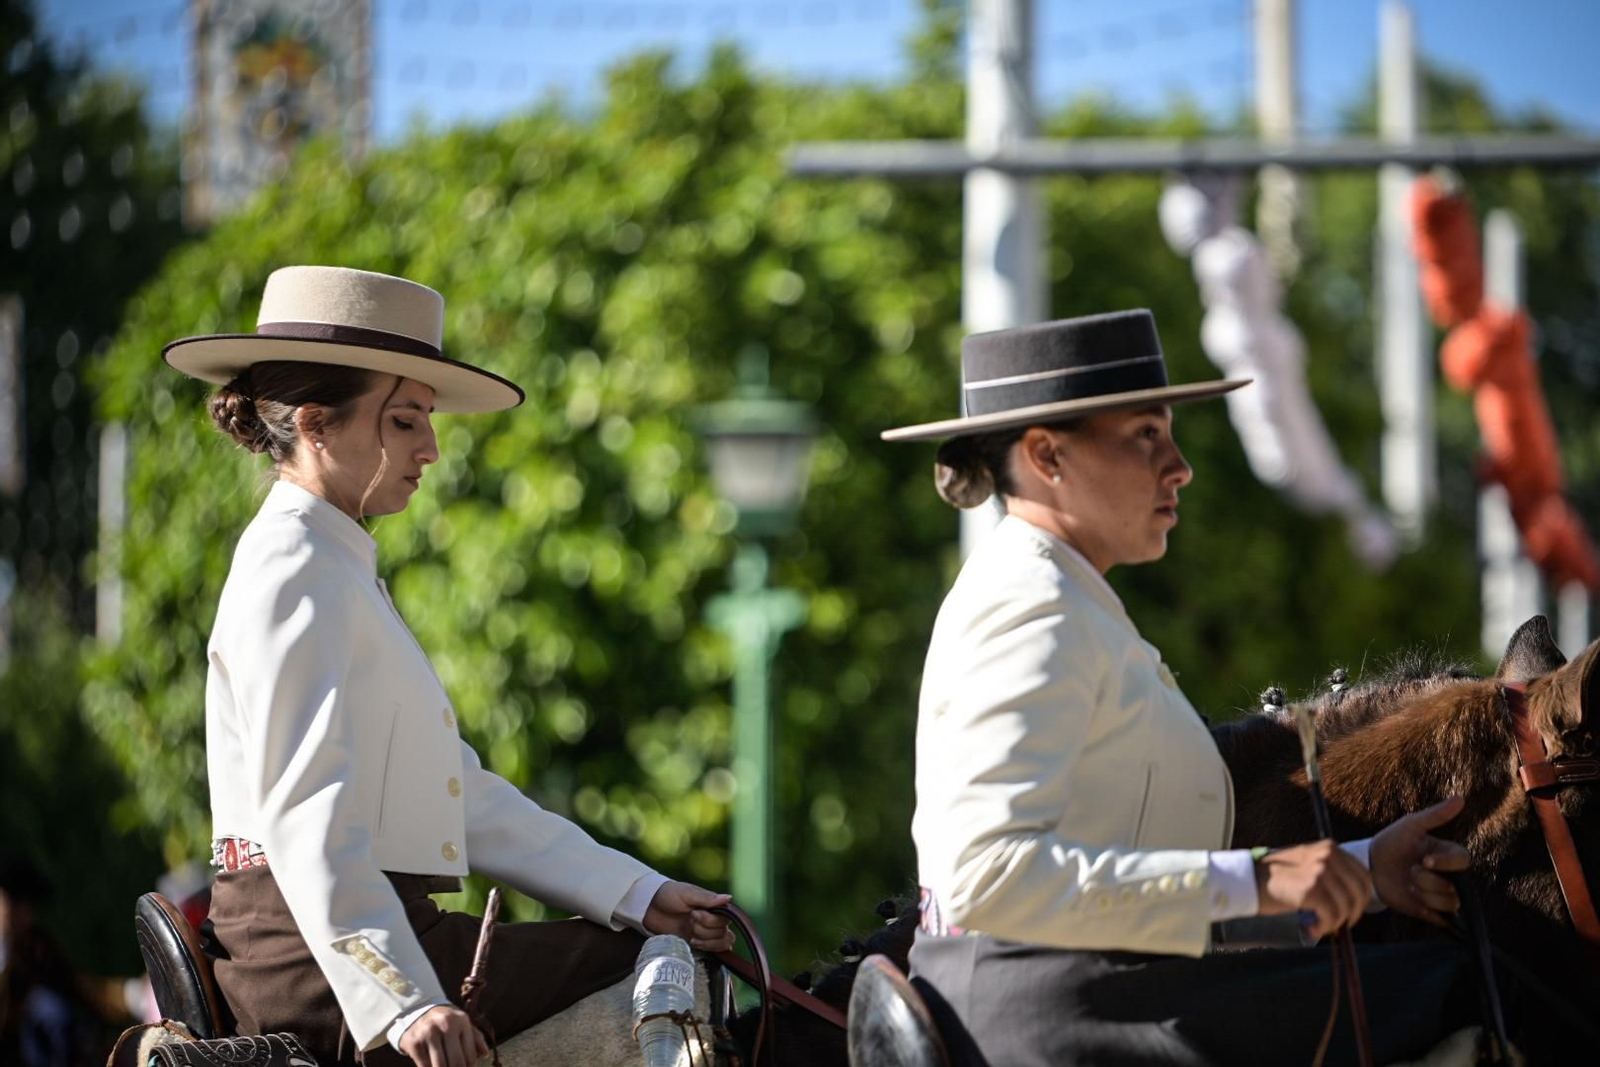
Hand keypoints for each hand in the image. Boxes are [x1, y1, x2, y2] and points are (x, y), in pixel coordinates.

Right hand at [398, 1004, 487, 1066]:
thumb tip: (485, 1053)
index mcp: (461, 1020)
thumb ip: (475, 1038)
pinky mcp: (414, 1043)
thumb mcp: (462, 1023)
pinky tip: (433, 1066)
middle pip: (456, 1063)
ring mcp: (428, 1033)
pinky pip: (424, 1066)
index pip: (470, 1055)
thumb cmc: (445, 1020)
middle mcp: (445, 1025)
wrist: (418, 1009)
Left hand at [643, 881, 734, 951]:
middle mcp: (713, 919)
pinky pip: (713, 950)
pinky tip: (692, 941)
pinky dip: (706, 948)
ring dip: (706, 940)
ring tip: (691, 932)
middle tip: (689, 920)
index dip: (712, 920)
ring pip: (722, 943)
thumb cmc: (668, 895)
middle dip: (705, 929)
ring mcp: (706, 932)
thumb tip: (729, 898)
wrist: (649, 907)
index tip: (694, 914)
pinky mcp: (698, 942)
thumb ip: (707, 898)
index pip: (726, 918)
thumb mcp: (686, 893)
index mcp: (712, 905)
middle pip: (724, 932)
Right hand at [1254, 839, 1371, 940]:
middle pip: (1360, 892)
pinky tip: (1312, 928)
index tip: (1350, 911)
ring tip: (1319, 926)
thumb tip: (1352, 900)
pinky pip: (1332, 916)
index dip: (1362, 898)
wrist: (1247, 878)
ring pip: (1346, 907)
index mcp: (1330, 847)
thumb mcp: (1307, 864)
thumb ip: (1331, 873)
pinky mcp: (1310, 890)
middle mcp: (1328, 856)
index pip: (1364, 876)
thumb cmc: (1275, 876)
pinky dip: (1324, 927)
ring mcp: (1320, 872)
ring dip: (1336, 922)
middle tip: (1338, 924)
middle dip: (1352, 913)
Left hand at [1370, 795, 1470, 926]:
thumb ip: (1436, 815)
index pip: (1463, 860)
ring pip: (1450, 903)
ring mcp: (1441, 894)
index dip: (1446, 863)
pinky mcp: (1432, 912)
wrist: (1370, 866)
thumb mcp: (1411, 825)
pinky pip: (1443, 919)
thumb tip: (1461, 798)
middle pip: (1454, 885)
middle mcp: (1449, 876)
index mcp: (1448, 855)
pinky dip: (1428, 910)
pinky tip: (1413, 900)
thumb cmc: (1392, 841)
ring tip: (1408, 885)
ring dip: (1425, 894)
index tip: (1425, 860)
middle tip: (1410, 871)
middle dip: (1427, 880)